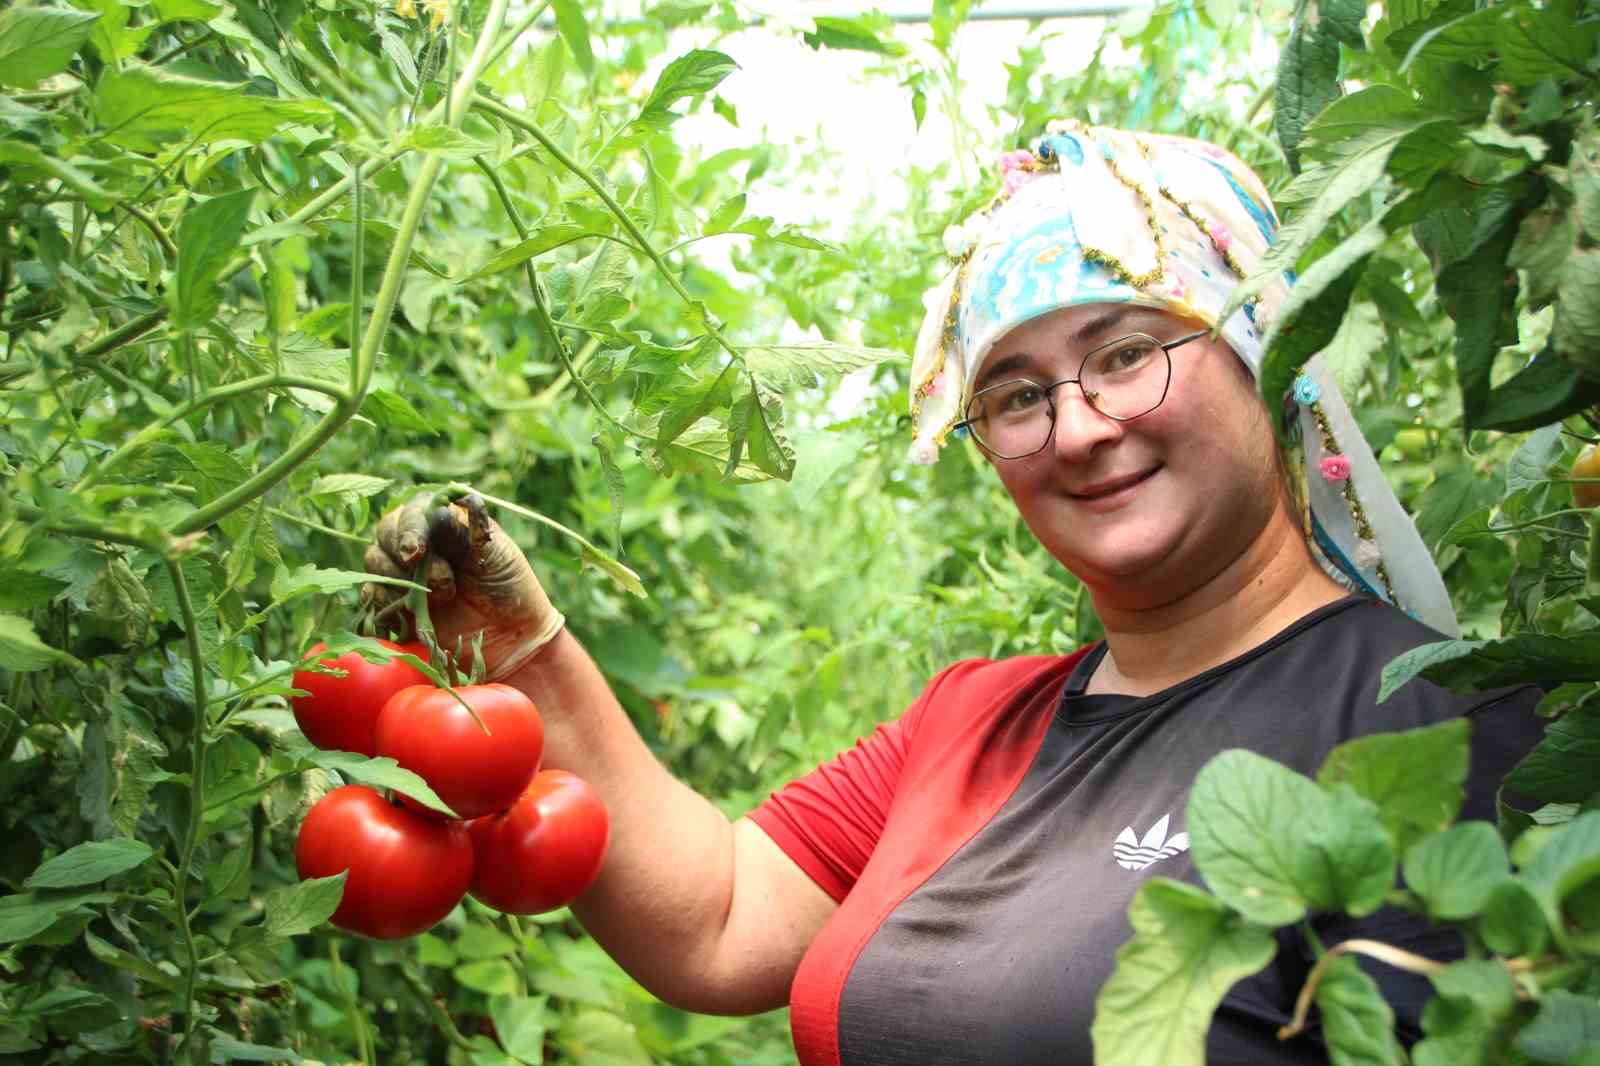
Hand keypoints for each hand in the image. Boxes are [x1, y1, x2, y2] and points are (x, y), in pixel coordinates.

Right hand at [363, 492, 564, 679]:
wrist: (511, 637)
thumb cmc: (508, 588)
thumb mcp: (492, 555)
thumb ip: (462, 534)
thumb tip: (436, 511)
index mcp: (442, 522)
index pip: (411, 512)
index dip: (410, 529)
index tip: (417, 552)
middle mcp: (418, 543)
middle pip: (385, 534)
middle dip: (406, 557)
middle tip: (444, 583)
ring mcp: (404, 573)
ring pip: (375, 562)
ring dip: (402, 581)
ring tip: (443, 598)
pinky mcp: (395, 604)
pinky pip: (371, 595)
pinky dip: (383, 601)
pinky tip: (408, 611)